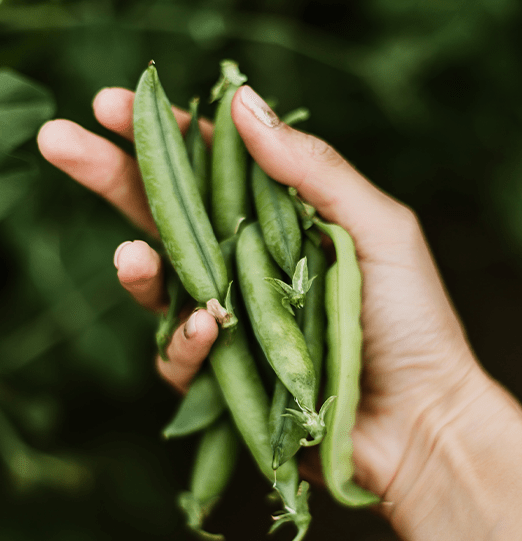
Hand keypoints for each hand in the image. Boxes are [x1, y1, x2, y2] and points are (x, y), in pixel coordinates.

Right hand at [37, 84, 489, 495]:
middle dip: (114, 178)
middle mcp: (252, 266)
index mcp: (284, 222)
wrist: (419, 418)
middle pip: (171, 216)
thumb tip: (242, 103)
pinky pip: (183, 352)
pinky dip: (187, 341)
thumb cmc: (411, 319)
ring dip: (140, 269)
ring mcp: (235, 320)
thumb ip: (314, 169)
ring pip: (163, 286)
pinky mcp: (226, 374)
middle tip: (63, 143)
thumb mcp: (377, 229)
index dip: (167, 137)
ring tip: (133, 259)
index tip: (116, 105)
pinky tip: (208, 330)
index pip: (214, 171)